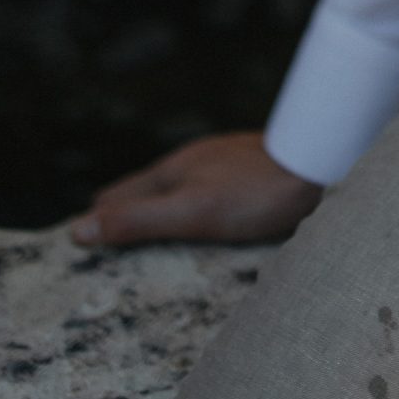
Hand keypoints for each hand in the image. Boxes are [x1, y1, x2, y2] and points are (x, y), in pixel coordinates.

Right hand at [69, 131, 321, 248]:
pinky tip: (203, 216)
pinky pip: (208, 192)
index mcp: (177, 169)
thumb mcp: (191, 211)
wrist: (324, 164)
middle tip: (99, 231)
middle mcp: (199, 161)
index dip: (99, 218)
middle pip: (148, 188)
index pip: (122, 196)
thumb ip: (138, 219)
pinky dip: (190, 207)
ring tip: (145, 227)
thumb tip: (79, 229)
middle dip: (122, 208)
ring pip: (180, 187)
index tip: (75, 236)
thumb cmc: (257, 192)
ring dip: (158, 207)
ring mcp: (226, 164)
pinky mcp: (253, 173)